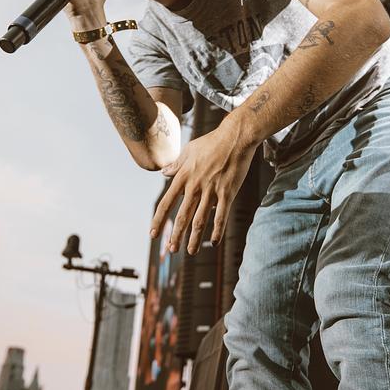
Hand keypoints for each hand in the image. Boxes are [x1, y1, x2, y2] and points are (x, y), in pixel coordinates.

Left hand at [150, 121, 256, 254]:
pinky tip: (214, 242)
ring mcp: (212, 190)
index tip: (153, 233)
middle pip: (182, 216)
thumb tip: (163, 172)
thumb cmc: (212, 142)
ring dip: (195, 238)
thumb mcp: (189, 150)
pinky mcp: (228, 192)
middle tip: (171, 249)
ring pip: (200, 220)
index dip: (159, 220)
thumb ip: (176, 164)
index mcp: (183, 177)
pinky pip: (221, 216)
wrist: (236, 137)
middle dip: (175, 235)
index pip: (166, 203)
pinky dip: (217, 230)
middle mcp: (195, 186)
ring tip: (190, 251)